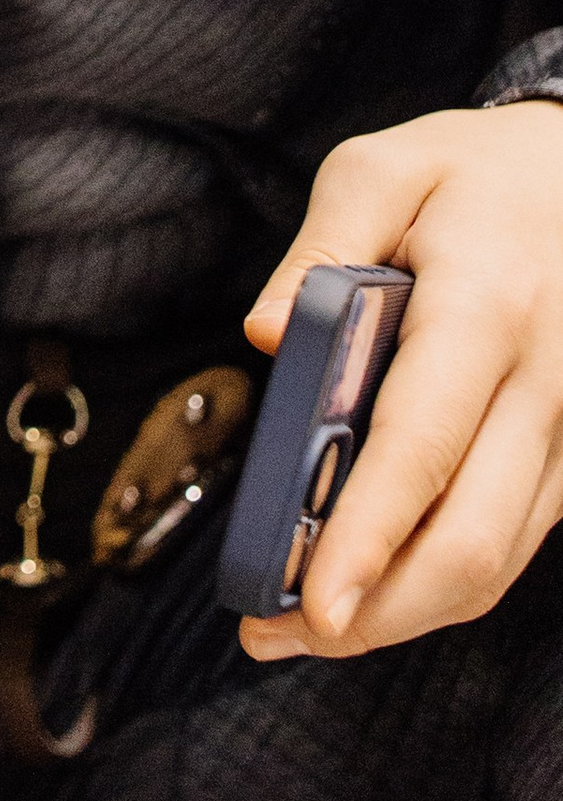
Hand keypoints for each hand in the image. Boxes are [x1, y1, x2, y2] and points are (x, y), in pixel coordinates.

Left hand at [237, 102, 562, 662]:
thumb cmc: (468, 174)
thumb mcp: (380, 168)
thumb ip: (319, 248)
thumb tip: (267, 334)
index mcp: (489, 303)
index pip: (422, 444)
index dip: (366, 535)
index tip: (310, 603)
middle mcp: (548, 379)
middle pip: (472, 536)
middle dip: (377, 610)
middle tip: (275, 632)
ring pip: (500, 556)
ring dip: (405, 610)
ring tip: (301, 623)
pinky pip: (516, 539)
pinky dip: (443, 579)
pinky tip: (371, 581)